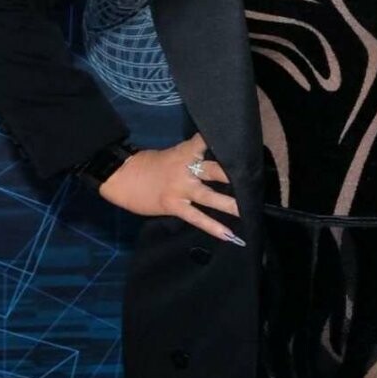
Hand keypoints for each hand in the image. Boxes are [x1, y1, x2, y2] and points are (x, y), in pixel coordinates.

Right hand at [99, 130, 244, 244]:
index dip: (227, 143)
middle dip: (236, 175)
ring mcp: (180, 188)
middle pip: (215, 169)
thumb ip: (191, 159)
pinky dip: (213, 226)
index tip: (246, 145)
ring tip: (249, 210)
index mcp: (185, 152)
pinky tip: (228, 235)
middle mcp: (186, 168)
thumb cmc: (146, 166)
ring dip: (230, 203)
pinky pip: (196, 217)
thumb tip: (211, 165)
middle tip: (256, 180)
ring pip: (210, 195)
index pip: (208, 143)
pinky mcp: (173, 205)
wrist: (119, 176)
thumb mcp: (171, 155)